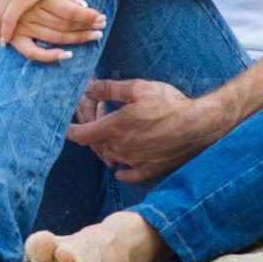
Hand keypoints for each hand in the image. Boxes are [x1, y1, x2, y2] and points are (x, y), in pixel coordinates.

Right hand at [7, 0, 105, 62]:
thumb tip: (83, 4)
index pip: (70, 11)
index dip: (88, 16)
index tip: (102, 17)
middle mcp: (29, 11)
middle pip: (65, 24)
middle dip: (87, 26)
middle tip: (102, 26)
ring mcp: (20, 25)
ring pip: (54, 37)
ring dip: (78, 39)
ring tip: (95, 36)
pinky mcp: (13, 37)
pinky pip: (32, 52)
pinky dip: (49, 56)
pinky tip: (66, 55)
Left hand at [65, 79, 231, 181]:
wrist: (199, 126)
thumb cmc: (169, 104)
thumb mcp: (138, 88)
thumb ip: (109, 89)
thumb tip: (88, 89)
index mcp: (113, 128)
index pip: (80, 135)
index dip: (68, 130)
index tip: (63, 126)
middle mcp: (120, 148)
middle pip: (95, 143)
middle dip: (92, 127)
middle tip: (99, 110)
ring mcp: (133, 162)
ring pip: (110, 155)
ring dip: (107, 144)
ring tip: (115, 128)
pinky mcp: (148, 170)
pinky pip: (127, 173)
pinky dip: (120, 168)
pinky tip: (119, 165)